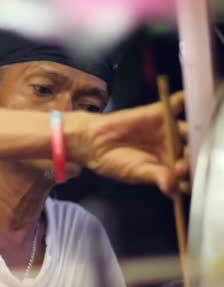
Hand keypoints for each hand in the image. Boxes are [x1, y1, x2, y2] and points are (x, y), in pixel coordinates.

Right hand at [69, 91, 188, 195]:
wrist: (94, 142)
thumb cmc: (115, 161)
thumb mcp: (136, 173)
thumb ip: (156, 176)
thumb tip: (171, 188)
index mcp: (169, 168)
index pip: (189, 172)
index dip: (191, 174)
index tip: (184, 175)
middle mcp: (174, 149)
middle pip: (193, 150)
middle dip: (192, 155)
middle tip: (183, 159)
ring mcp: (169, 131)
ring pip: (189, 130)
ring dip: (192, 133)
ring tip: (190, 136)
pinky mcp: (160, 114)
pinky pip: (176, 104)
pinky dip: (184, 99)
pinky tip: (187, 98)